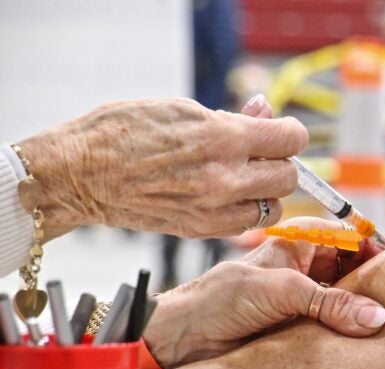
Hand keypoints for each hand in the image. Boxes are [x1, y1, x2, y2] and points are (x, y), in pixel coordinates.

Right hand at [18, 97, 307, 239]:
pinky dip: (246, 212)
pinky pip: (246, 225)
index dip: (290, 133)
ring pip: (273, 207)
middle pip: (288, 177)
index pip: (290, 140)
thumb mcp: (182, 108)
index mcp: (222, 138)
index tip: (282, 132)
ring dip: (266, 193)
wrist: (81, 173)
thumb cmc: (124, 130)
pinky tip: (227, 197)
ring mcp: (213, 209)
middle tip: (260, 156)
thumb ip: (233, 117)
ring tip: (244, 179)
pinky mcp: (201, 230)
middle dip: (279, 163)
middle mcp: (224, 177)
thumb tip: (265, 110)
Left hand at [143, 217, 384, 368]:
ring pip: (348, 300)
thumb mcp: (277, 292)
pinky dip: (350, 334)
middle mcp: (305, 268)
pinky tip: (363, 344)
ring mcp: (305, 299)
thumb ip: (327, 301)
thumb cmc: (216, 301)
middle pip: (355, 269)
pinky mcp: (302, 328)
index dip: (376, 248)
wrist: (182, 342)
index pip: (350, 237)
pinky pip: (336, 327)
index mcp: (298, 243)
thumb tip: (375, 315)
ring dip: (363, 311)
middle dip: (375, 283)